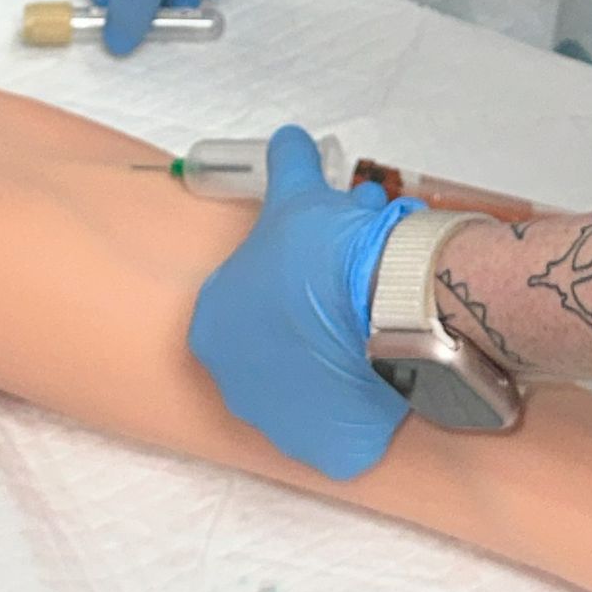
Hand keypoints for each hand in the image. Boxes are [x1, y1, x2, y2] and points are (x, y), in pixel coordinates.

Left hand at [188, 126, 420, 479]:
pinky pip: (344, 426)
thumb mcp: (297, 194)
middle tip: (349, 281)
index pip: (239, 304)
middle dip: (308, 312)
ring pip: (311, 386)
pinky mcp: (329, 453)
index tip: (313, 263)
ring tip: (374, 314)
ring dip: (335, 354)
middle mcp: (234, 385)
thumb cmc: (319, 249)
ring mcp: (280, 426)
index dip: (280, 280)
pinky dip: (361, 401)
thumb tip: (288, 138)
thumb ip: (285, 165)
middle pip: (273, 346)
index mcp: (211, 329)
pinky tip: (380, 364)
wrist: (378, 300)